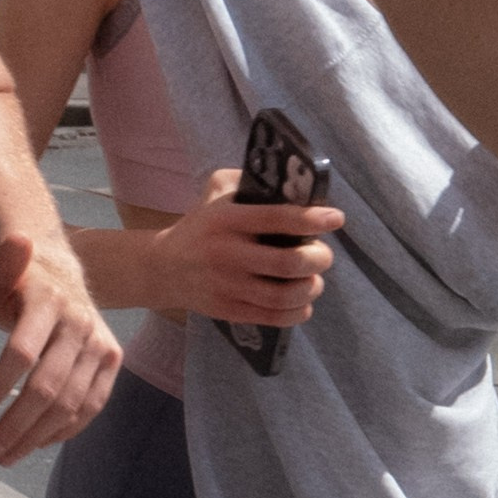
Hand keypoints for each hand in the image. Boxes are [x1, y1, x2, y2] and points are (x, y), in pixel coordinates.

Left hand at [0, 233, 121, 462]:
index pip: (23, 351)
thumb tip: (18, 240)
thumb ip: (4, 264)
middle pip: (47, 387)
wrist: (60, 276)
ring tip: (3, 455)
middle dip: (14, 425)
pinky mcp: (111, 362)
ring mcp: (101, 344)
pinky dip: (63, 430)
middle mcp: (82, 323)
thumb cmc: (17, 282)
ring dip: (35, 436)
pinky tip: (35, 444)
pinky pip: (91, 406)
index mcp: (50, 300)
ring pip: (70, 404)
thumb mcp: (0, 271)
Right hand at [146, 170, 341, 324]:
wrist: (162, 268)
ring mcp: (227, 286)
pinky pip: (272, 317)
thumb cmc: (199, 225)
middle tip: (322, 255)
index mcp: (226, 220)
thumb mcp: (215, 192)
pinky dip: (297, 312)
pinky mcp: (228, 310)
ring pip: (283, 296)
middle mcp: (227, 253)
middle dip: (318, 259)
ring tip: (313, 280)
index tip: (335, 219)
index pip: (277, 219)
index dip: (312, 220)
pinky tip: (302, 303)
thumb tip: (290, 184)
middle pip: (288, 263)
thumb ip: (247, 181)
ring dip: (310, 288)